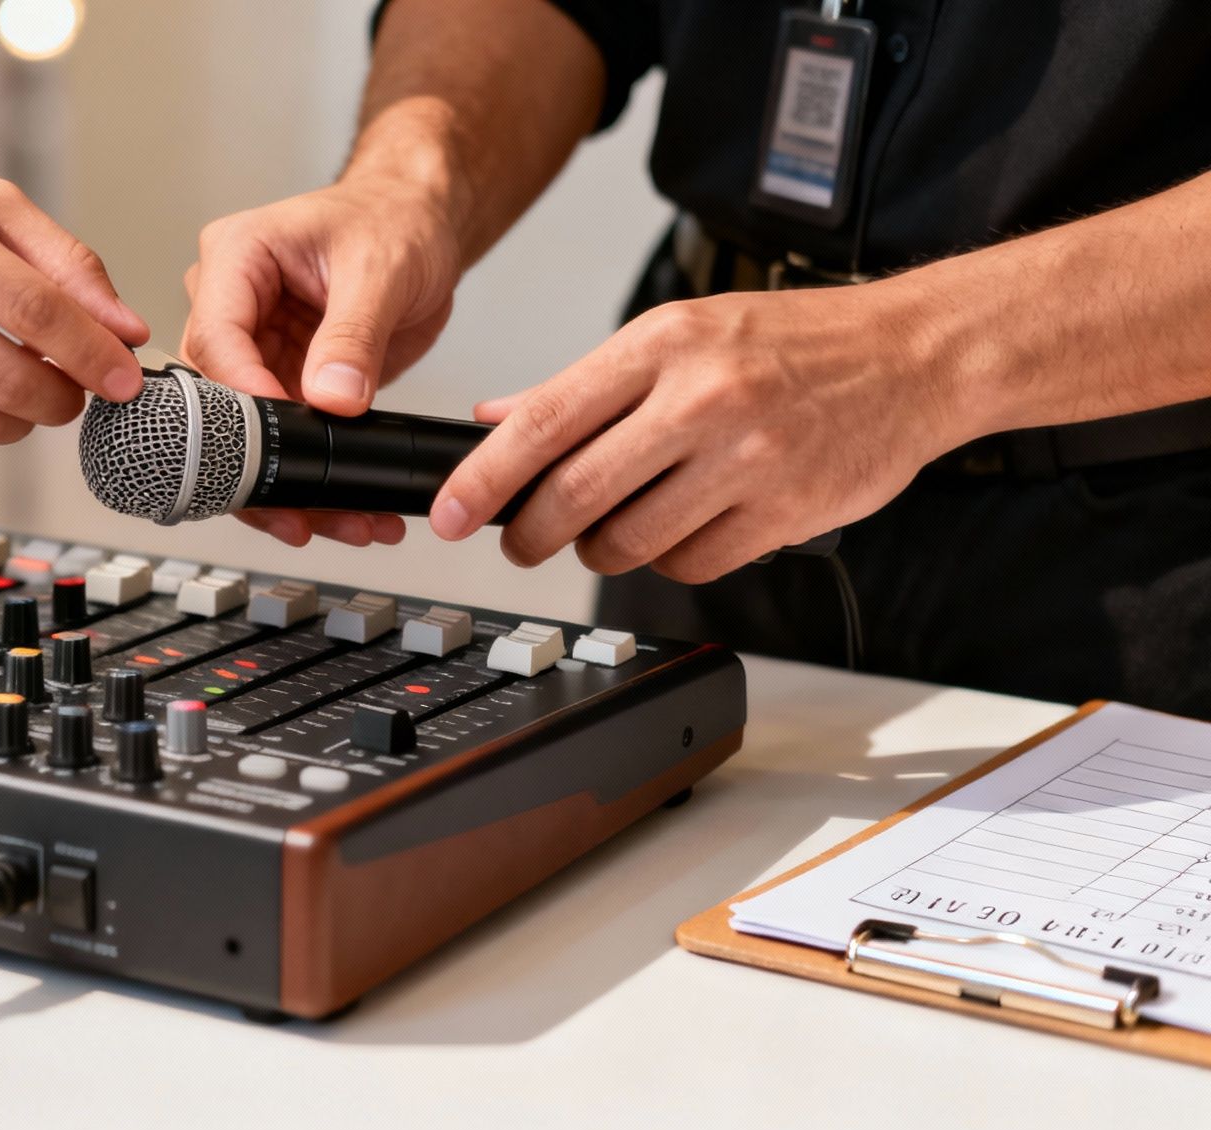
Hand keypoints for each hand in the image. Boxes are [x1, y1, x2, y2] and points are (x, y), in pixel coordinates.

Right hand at [180, 175, 462, 546]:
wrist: (418, 222)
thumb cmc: (392, 219)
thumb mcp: (381, 269)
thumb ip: (354, 336)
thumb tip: (331, 399)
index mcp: (235, 258)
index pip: (216, 338)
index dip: (243, 395)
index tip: (284, 435)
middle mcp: (230, 305)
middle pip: (218, 397)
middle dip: (261, 461)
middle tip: (299, 511)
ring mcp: (252, 347)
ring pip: (247, 433)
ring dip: (289, 484)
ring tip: (343, 523)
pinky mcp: (278, 379)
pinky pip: (282, 438)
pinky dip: (313, 477)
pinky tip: (345, 511)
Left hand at [430, 282, 978, 581]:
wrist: (912, 356)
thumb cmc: (790, 342)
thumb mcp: (679, 332)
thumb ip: (583, 383)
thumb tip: (494, 418)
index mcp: (661, 344)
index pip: (542, 423)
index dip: (482, 481)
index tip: (449, 515)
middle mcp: (701, 398)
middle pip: (575, 495)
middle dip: (530, 534)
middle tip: (521, 541)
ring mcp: (746, 459)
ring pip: (629, 541)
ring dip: (603, 550)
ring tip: (612, 528)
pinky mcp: (785, 512)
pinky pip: (692, 565)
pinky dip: (672, 559)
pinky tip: (685, 528)